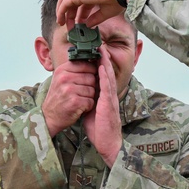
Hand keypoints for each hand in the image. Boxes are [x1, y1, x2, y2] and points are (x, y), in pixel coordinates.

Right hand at [42, 60, 97, 136]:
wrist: (49, 116)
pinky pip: (91, 101)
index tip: (86, 80)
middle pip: (92, 77)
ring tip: (80, 99)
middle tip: (82, 93)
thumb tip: (93, 61)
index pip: (87, 65)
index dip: (91, 73)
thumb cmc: (58, 97)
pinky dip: (88, 106)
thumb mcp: (61, 78)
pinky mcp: (74, 102)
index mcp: (62, 69)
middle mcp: (65, 78)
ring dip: (89, 97)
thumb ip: (74, 70)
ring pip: (93, 90)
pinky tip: (80, 107)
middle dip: (91, 86)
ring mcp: (69, 90)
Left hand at [55, 0, 124, 29]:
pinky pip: (65, 3)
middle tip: (69, 27)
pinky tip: (62, 20)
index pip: (81, 2)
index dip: (78, 15)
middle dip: (69, 14)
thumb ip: (95, 18)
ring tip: (61, 23)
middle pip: (71, 1)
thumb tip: (87, 25)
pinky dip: (61, 11)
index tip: (79, 25)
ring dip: (62, 12)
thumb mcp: (106, 12)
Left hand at [82, 51, 122, 165]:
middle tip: (99, 45)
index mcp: (104, 96)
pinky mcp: (109, 105)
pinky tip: (101, 68)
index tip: (94, 52)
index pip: (101, 77)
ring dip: (104, 63)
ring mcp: (110, 99)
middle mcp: (109, 95)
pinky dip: (104, 76)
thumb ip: (87, 101)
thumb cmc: (99, 130)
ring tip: (101, 50)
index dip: (99, 64)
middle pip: (106, 73)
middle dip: (103, 59)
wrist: (107, 144)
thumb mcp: (90, 112)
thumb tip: (78, 94)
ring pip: (107, 77)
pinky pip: (107, 88)